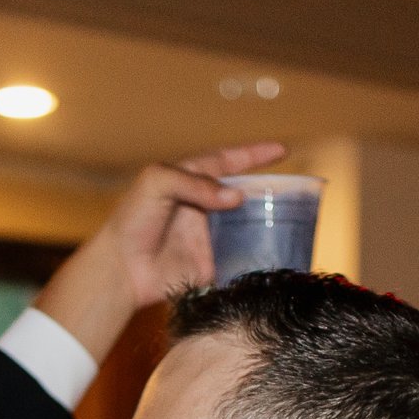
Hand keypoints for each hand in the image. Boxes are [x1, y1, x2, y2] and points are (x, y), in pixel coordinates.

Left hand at [31, 142, 288, 368]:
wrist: (121, 269)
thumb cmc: (132, 220)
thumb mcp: (157, 183)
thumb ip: (196, 183)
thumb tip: (236, 198)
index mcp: (190, 180)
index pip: (228, 162)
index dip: (254, 155)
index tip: (282, 150)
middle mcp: (203, 207)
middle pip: (244, 194)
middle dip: (269, 190)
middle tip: (296, 190)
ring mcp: (209, 235)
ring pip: (246, 225)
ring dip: (269, 222)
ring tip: (295, 219)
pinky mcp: (211, 264)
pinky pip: (239, 258)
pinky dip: (257, 255)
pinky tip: (277, 253)